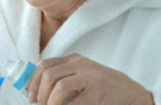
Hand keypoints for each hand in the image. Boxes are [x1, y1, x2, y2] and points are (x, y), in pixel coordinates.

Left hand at [28, 53, 153, 104]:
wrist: (129, 92)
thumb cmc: (101, 86)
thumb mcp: (81, 74)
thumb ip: (63, 76)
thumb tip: (37, 90)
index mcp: (73, 60)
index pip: (45, 65)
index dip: (33, 81)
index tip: (30, 96)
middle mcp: (80, 65)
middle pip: (49, 75)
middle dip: (40, 94)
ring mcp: (89, 77)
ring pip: (59, 87)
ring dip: (49, 103)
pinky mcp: (97, 93)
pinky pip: (73, 103)